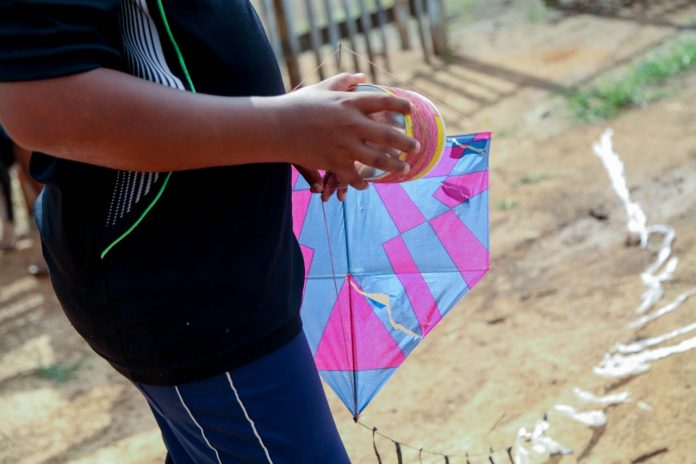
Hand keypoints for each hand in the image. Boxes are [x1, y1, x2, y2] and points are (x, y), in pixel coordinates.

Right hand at [274, 73, 417, 194]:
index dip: (401, 107)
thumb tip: (362, 76)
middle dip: (407, 143)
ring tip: (404, 168)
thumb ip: (344, 80)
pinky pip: (355, 177)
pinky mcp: (334, 163)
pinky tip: (367, 184)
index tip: (411, 112)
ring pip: (378, 160)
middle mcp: (352, 124)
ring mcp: (345, 146)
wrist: (276, 127)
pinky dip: (363, 182)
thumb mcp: (322, 88)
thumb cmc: (298, 104)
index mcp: (350, 103)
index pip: (384, 103)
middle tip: (416, 147)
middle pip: (389, 136)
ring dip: (394, 165)